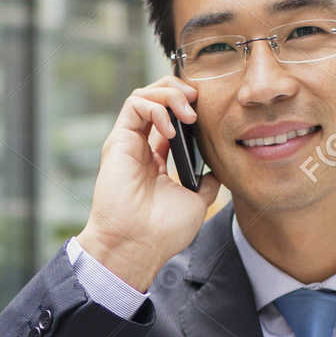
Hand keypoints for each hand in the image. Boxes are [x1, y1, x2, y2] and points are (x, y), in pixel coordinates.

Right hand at [76, 75, 222, 290]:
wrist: (139, 244)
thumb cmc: (163, 231)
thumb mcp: (196, 202)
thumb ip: (206, 183)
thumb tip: (217, 171)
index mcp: (156, 161)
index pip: (170, 120)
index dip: (188, 107)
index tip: (208, 113)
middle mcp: (140, 148)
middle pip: (155, 100)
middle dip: (178, 91)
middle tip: (198, 101)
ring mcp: (129, 143)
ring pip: (144, 96)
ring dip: (169, 95)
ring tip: (189, 112)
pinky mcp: (118, 141)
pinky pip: (134, 105)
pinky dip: (156, 107)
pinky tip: (172, 128)